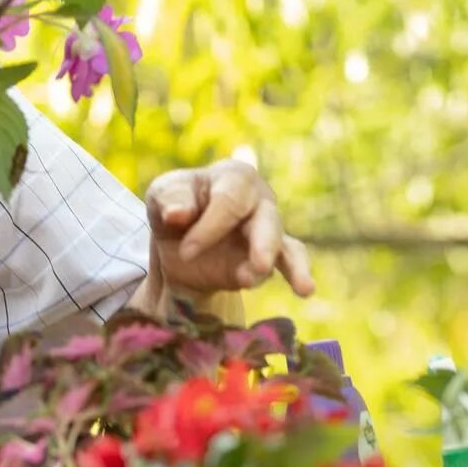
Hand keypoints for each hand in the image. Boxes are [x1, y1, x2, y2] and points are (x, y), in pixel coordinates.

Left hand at [144, 160, 315, 297]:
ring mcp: (269, 231)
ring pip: (285, 244)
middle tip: (259, 266)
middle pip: (267, 219)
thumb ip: (170, 199)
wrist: (174, 240)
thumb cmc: (174, 205)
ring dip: (292, 265)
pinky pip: (287, 264)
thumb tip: (177, 214)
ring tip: (303, 287)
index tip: (186, 251)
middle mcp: (259, 200)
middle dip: (263, 243)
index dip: (210, 228)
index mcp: (234, 177)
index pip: (229, 201)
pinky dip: (295, 275)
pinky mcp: (268, 260)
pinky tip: (305, 289)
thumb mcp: (162, 195)